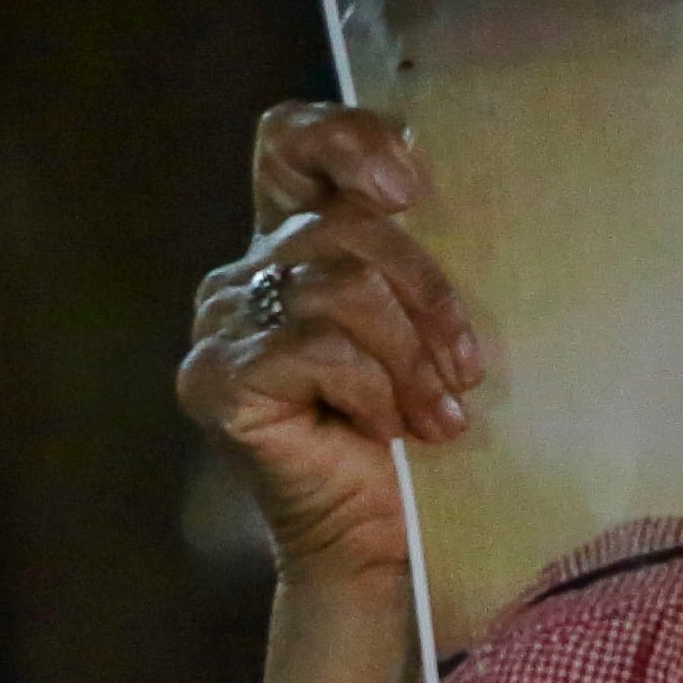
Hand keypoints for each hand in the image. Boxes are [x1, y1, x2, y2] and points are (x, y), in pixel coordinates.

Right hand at [177, 102, 482, 591]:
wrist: (392, 544)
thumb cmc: (424, 438)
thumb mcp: (434, 330)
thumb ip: (423, 259)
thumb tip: (443, 187)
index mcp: (295, 244)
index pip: (290, 141)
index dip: (344, 138)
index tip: (409, 185)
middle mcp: (246, 275)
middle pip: (341, 225)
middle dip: (426, 292)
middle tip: (466, 367)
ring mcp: (221, 325)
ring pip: (338, 287)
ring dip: (409, 358)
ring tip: (438, 417)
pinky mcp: (215, 380)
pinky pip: (316, 348)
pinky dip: (374, 392)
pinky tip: (393, 432)